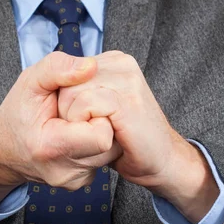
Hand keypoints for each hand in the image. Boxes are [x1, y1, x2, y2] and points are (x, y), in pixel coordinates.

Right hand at [0, 52, 122, 206]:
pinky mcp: (81, 183)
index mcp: (51, 147)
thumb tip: (92, 66)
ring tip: (78, 123)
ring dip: (101, 132)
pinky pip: (105, 160)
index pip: (101, 136)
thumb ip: (58, 68)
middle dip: (101, 121)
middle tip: (80, 112)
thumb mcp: (29, 81)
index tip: (84, 105)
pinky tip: (79, 135)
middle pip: (111, 144)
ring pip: (112, 152)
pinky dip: (97, 145)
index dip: (99, 114)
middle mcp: (64, 172)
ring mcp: (74, 181)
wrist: (4, 149)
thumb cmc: (18, 113)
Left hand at [57, 51, 180, 188]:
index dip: (65, 101)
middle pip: (65, 80)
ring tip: (103, 131)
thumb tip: (83, 65)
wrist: (159, 162)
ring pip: (72, 93)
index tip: (90, 118)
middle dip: (69, 111)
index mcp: (111, 61)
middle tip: (97, 127)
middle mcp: (120, 63)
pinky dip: (85, 126)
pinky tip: (107, 135)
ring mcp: (127, 79)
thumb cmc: (122, 138)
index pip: (65, 69)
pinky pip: (86, 104)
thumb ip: (74, 85)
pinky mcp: (128, 100)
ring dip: (76, 121)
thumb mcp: (91, 109)